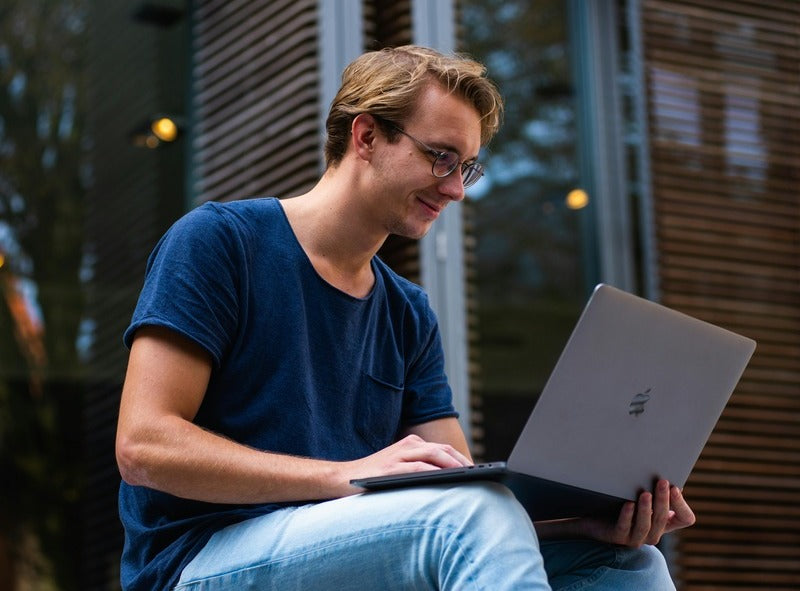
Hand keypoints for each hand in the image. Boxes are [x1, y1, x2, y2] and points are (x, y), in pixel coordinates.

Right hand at [343, 434, 471, 493]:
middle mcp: (407, 445)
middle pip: (443, 450)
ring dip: (453, 465)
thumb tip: (448, 479)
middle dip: (462, 461)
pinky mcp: (391, 468)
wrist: (341, 478)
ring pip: (434, 455)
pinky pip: (418, 467)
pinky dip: (434, 472)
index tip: (475, 470)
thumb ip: (418, 467)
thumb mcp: (398, 467)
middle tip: (478, 474)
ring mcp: (398, 455)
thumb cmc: (373, 477)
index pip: (442, 449)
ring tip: (468, 476)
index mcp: (410, 444)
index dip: (461, 458)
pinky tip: (446, 478)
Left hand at [578, 480, 695, 547]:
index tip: (675, 486)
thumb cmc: (621, 503)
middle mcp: (653, 533)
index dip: (681, 504)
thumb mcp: (641, 496)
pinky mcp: (617, 538)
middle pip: (663, 519)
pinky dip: (627, 516)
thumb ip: (655, 489)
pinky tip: (628, 504)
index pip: (685, 518)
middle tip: (662, 482)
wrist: (593, 518)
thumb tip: (669, 474)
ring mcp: (636, 538)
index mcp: (663, 522)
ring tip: (645, 493)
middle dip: (663, 499)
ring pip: (646, 525)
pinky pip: (624, 528)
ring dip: (646, 508)